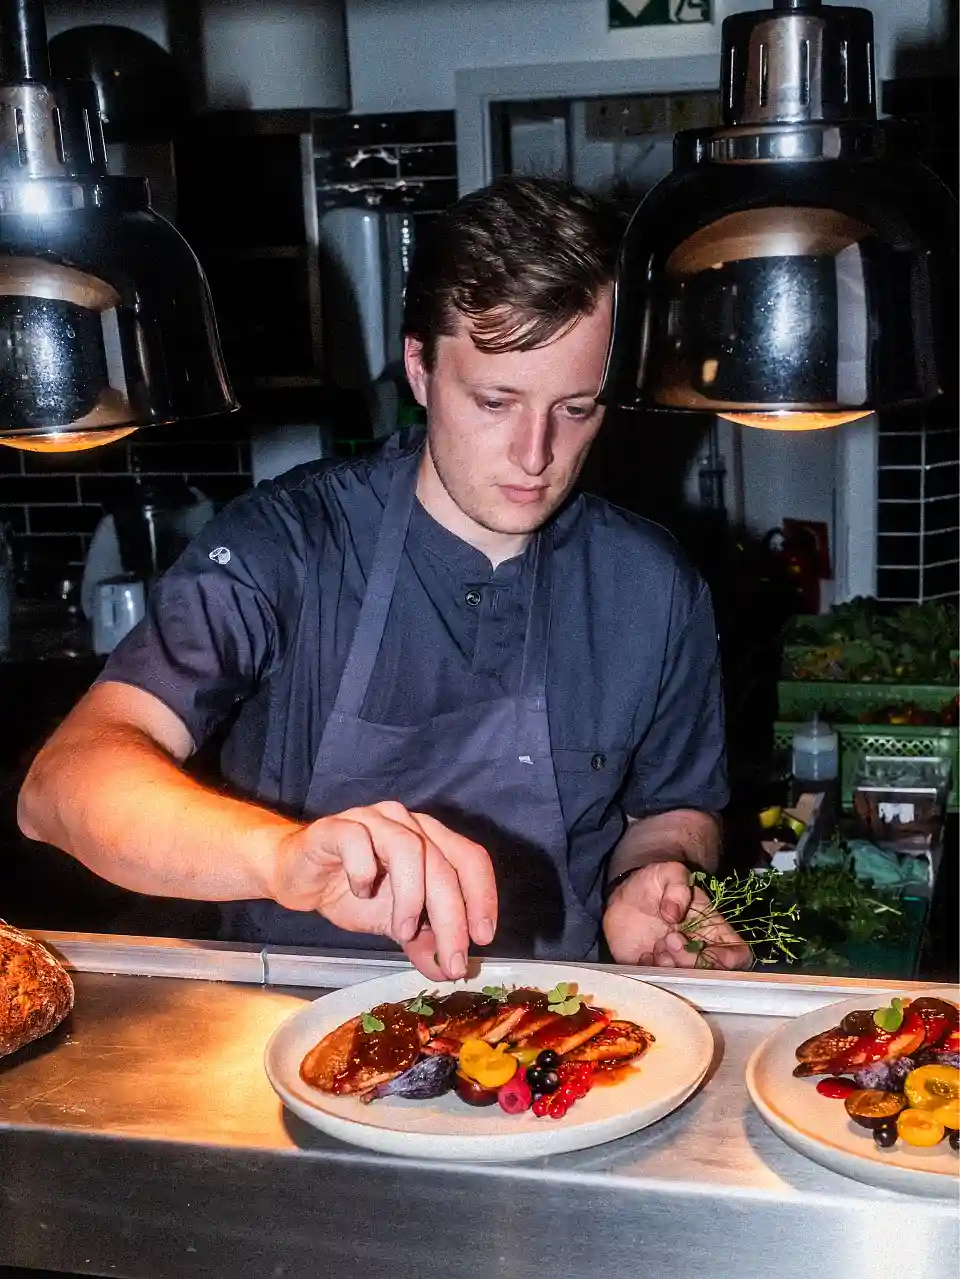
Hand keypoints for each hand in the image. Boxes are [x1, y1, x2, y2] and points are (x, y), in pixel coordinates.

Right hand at [271, 801, 497, 981]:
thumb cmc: (348, 889)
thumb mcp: (392, 922)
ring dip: (412, 896)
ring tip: (403, 930)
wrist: (295, 875)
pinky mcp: (337, 827)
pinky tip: (360, 892)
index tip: (483, 937)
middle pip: (442, 863)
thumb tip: (448, 969)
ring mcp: (372, 820)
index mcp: (429, 838)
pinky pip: (358, 841)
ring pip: (408, 848)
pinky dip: (364, 871)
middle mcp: (407, 823)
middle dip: (452, 916)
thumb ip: (423, 941)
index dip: (482, 896)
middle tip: (452, 958)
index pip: (470, 859)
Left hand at [602, 861, 751, 969]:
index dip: (726, 959)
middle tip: (668, 939)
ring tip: (655, 947)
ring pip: (687, 981)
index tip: (700, 945)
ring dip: (671, 967)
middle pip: (712, 973)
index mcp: (712, 928)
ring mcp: (677, 963)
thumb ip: (677, 883)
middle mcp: (698, 950)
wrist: (621, 898)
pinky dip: (652, 972)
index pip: (737, 954)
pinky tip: (643, 955)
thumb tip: (674, 913)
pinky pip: (659, 983)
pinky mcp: (655, 971)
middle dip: (690, 960)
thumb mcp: (667, 872)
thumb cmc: (651, 884)